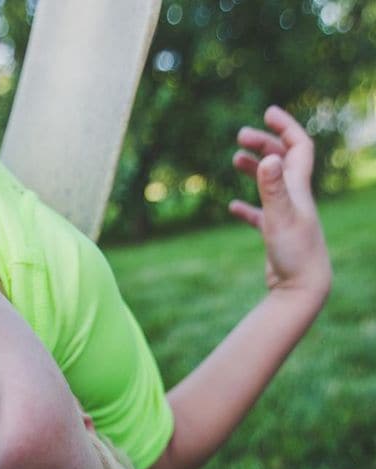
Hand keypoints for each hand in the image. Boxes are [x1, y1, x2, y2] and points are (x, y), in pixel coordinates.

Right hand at [229, 106, 331, 300]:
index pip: (298, 146)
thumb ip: (273, 187)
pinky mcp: (276, 234)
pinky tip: (232, 207)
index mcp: (299, 188)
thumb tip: (268, 157)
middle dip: (265, 143)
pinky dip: (247, 206)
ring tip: (235, 160)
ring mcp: (286, 216)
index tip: (267, 113)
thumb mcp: (280, 217)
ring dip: (256, 168)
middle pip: (284, 160)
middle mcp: (296, 198)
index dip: (285, 127)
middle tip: (240, 136)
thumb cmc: (294, 252)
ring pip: (272, 184)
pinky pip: (261, 214)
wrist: (303, 287)